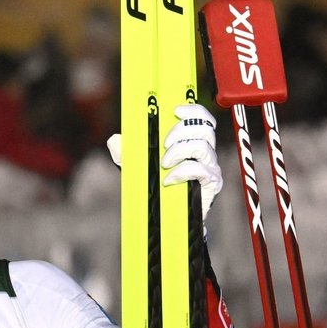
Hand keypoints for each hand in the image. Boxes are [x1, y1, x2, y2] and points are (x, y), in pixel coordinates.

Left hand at [104, 105, 223, 218]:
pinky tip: (169, 180)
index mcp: (193, 141)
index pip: (203, 118)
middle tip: (164, 145)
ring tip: (164, 164)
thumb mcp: (138, 166)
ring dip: (180, 151)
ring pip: (203, 146)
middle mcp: (205, 152)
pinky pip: (200, 169)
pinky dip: (182, 172)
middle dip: (181, 131)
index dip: (193, 110)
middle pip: (204, 128)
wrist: (166, 217)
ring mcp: (210, 167)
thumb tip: (114, 140)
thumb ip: (125, 152)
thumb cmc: (157, 187)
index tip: (175, 111)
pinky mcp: (212, 183)